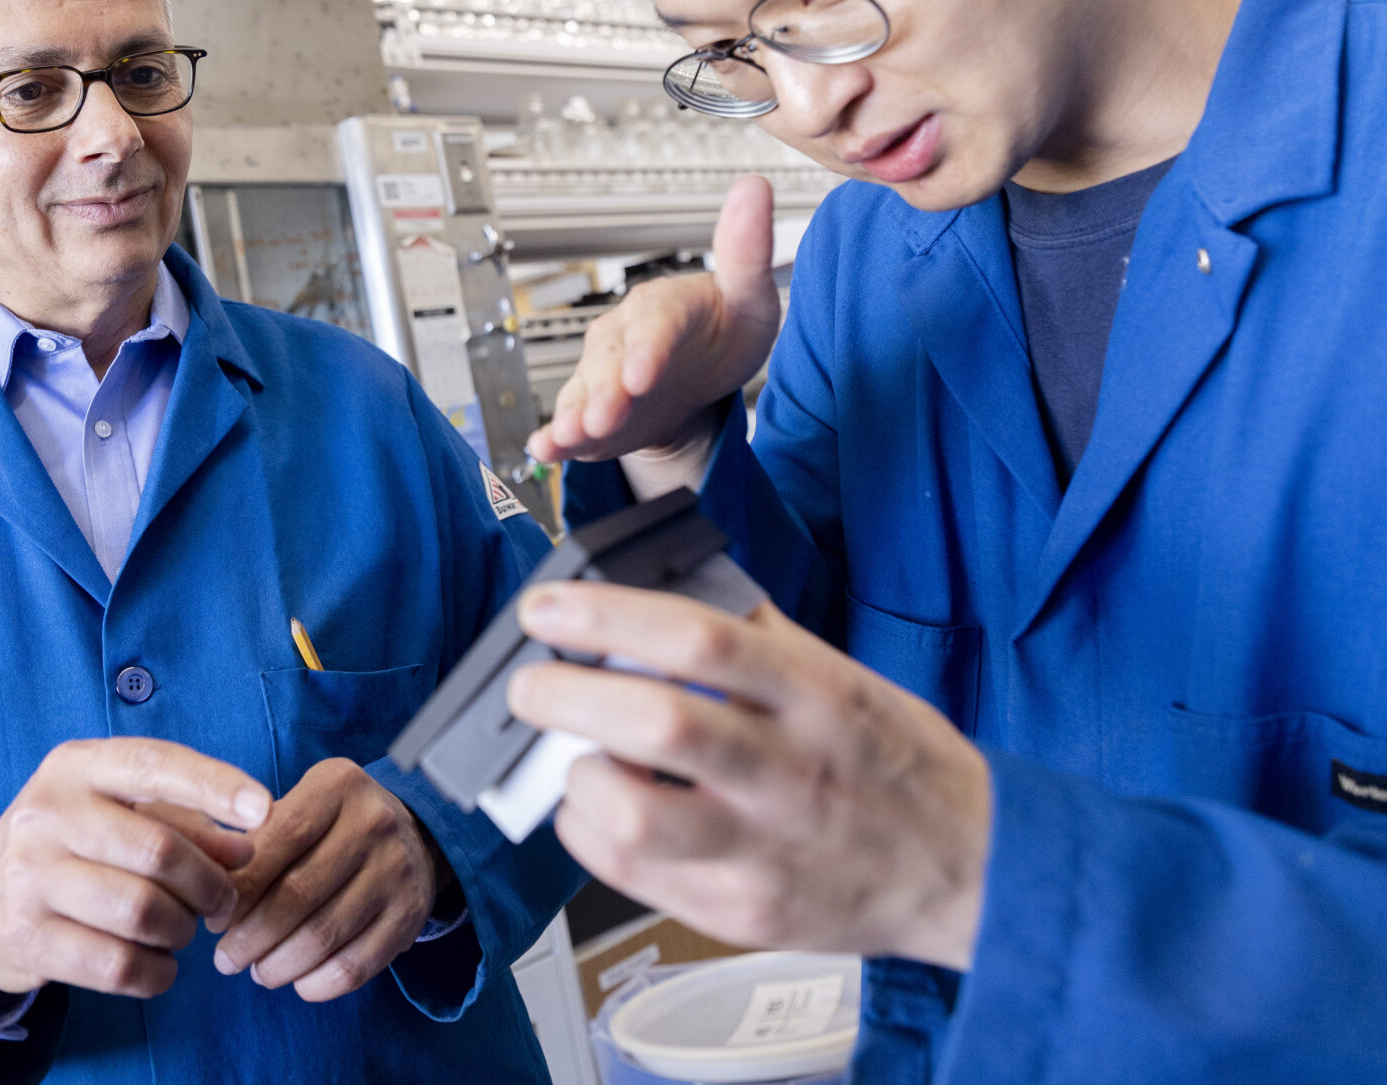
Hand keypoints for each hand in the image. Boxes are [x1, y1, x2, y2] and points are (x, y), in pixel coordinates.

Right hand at [0, 738, 271, 998]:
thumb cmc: (73, 844)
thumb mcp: (121, 814)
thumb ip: (186, 823)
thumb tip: (244, 850)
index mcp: (74, 767)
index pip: (154, 765)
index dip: (215, 785)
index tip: (264, 809)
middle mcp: (46, 814)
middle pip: (158, 851)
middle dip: (209, 884)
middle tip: (222, 901)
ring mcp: (29, 878)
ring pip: (142, 912)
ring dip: (183, 930)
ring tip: (183, 929)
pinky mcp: (27, 938)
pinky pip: (117, 965)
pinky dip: (157, 972)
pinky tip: (159, 964)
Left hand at [207, 758, 444, 1001]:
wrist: (413, 834)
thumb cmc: (332, 825)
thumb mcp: (301, 805)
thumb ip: (257, 839)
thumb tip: (211, 895)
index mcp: (338, 786)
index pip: (281, 837)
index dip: (241, 885)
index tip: (214, 916)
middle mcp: (374, 823)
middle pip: (298, 893)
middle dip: (251, 937)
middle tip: (225, 959)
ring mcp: (397, 870)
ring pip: (324, 935)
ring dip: (279, 965)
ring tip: (257, 972)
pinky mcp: (411, 915)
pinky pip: (357, 965)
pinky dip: (318, 984)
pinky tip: (297, 982)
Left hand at [505, 583, 989, 969]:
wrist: (973, 870)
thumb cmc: (896, 765)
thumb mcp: (842, 678)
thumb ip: (754, 638)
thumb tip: (657, 590)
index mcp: (817, 695)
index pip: (698, 638)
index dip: (607, 616)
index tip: (548, 608)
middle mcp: (792, 771)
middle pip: (658, 723)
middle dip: (566, 696)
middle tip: (531, 686)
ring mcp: (767, 850)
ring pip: (637, 817)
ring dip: (580, 778)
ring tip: (577, 756)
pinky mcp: (745, 914)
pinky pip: (632, 876)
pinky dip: (592, 833)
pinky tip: (600, 809)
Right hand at [527, 175, 779, 463]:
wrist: (694, 380)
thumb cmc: (720, 333)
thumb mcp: (748, 297)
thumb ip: (745, 251)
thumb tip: (753, 186)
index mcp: (662, 306)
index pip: (654, 324)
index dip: (647, 349)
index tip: (643, 373)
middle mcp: (623, 338)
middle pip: (611, 364)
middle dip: (607, 392)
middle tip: (606, 415)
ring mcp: (602, 375)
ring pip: (585, 394)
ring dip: (577, 415)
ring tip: (571, 435)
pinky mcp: (590, 411)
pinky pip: (569, 422)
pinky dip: (554, 438)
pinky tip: (545, 449)